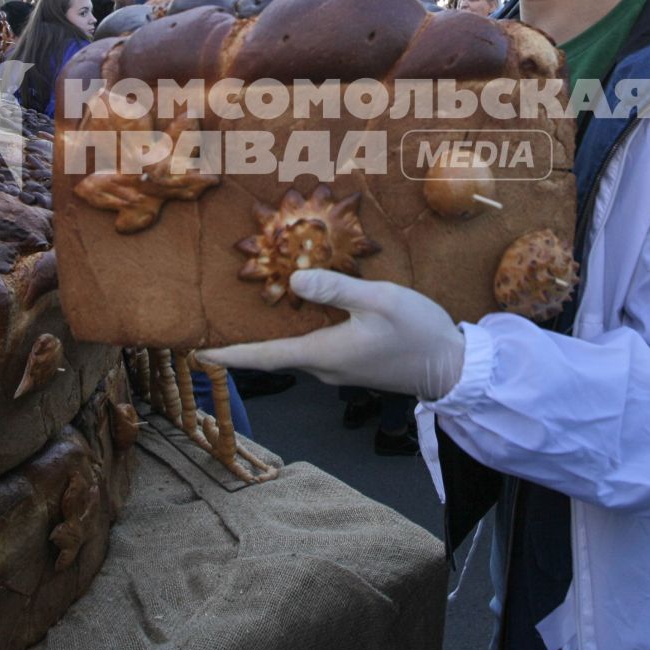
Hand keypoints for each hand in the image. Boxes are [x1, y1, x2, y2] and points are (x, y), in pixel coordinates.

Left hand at [215, 270, 465, 402]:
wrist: (453, 367)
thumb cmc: (418, 333)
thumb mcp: (379, 300)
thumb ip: (336, 288)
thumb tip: (295, 280)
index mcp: (323, 354)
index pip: (264, 356)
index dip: (228, 354)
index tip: (196, 352)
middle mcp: (324, 367)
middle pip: (273, 355)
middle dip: (242, 343)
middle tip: (212, 327)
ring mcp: (338, 369)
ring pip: (293, 351)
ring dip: (269, 338)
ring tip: (246, 316)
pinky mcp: (351, 364)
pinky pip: (312, 349)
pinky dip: (295, 334)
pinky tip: (297, 313)